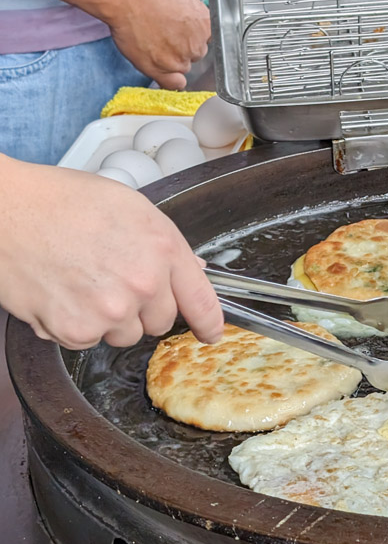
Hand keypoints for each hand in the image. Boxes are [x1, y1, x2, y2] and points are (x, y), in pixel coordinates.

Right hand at [0, 155, 223, 348]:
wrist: (4, 211)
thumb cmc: (62, 202)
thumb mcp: (131, 209)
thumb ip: (165, 246)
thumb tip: (192, 270)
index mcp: (163, 248)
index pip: (202, 301)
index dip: (210, 323)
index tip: (211, 333)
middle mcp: (144, 283)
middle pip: (161, 322)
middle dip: (143, 309)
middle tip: (111, 280)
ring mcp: (111, 310)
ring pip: (125, 335)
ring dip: (109, 319)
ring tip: (81, 282)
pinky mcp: (77, 330)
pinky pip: (89, 341)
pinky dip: (75, 325)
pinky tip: (61, 293)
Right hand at [105, 0, 209, 89]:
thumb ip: (191, 14)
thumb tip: (189, 19)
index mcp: (206, 24)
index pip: (205, 38)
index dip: (191, 36)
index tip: (182, 33)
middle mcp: (197, 44)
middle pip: (195, 53)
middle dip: (183, 47)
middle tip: (164, 35)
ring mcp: (180, 59)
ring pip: (183, 67)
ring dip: (173, 60)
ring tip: (154, 43)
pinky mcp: (163, 69)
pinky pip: (174, 84)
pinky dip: (170, 81)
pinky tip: (165, 74)